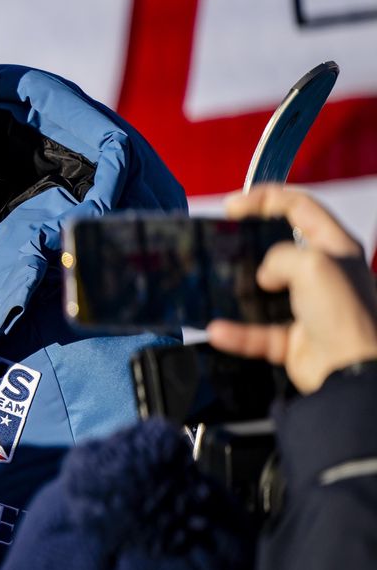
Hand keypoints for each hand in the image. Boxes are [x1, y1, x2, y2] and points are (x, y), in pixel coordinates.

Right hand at [206, 184, 376, 393]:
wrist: (354, 371)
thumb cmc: (344, 313)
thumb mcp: (312, 264)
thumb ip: (279, 256)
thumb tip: (264, 276)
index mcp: (335, 247)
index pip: (299, 207)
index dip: (265, 199)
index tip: (232, 206)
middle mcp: (323, 274)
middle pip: (279, 246)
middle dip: (249, 241)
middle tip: (221, 238)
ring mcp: (307, 308)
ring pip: (264, 291)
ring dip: (238, 289)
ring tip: (215, 282)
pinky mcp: (293, 339)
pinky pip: (256, 333)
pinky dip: (237, 333)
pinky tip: (218, 330)